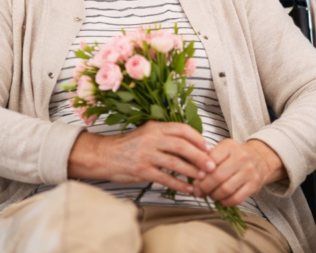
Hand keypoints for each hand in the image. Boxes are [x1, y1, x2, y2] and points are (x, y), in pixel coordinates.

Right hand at [68, 122, 215, 194]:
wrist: (104, 154)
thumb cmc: (128, 145)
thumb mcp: (147, 133)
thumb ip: (165, 136)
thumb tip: (191, 144)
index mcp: (155, 127)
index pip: (182, 129)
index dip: (197, 138)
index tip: (208, 147)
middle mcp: (152, 139)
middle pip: (182, 146)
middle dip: (199, 156)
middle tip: (211, 165)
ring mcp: (146, 155)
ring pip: (175, 163)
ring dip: (192, 171)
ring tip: (203, 178)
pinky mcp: (142, 170)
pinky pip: (165, 178)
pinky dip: (179, 184)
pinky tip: (188, 189)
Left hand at [192, 139, 284, 206]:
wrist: (259, 159)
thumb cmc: (235, 156)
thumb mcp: (222, 151)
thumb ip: (208, 161)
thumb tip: (193, 178)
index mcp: (229, 146)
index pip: (210, 160)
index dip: (200, 173)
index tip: (195, 180)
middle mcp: (241, 157)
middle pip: (217, 177)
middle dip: (204, 187)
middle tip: (199, 192)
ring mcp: (249, 171)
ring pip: (226, 189)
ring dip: (214, 196)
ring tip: (210, 195)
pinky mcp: (254, 184)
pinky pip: (236, 198)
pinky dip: (226, 202)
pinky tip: (221, 200)